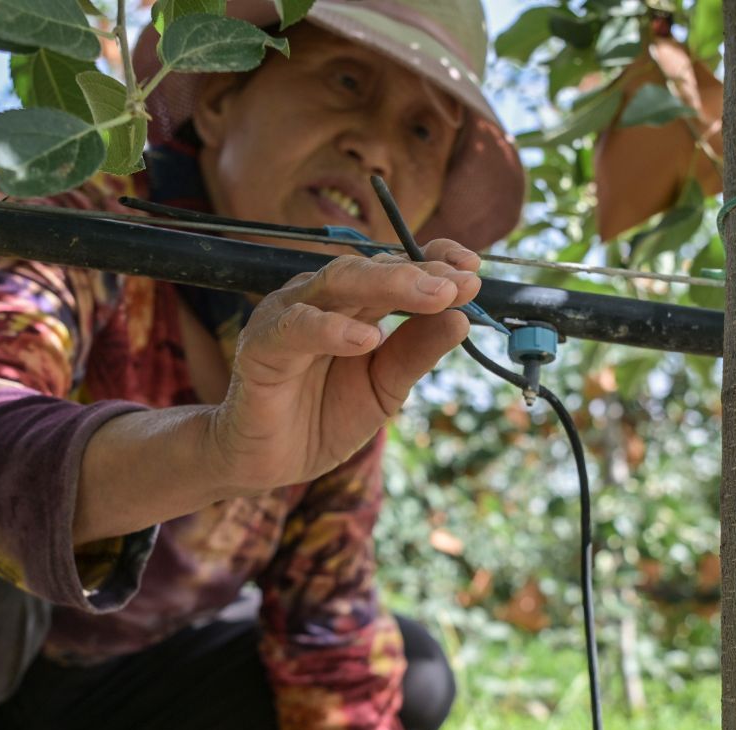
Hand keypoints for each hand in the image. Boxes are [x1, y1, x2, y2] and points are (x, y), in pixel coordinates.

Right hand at [207, 241, 480, 493]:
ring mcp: (289, 316)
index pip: (395, 266)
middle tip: (461, 283)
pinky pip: (296, 328)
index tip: (474, 267)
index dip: (434, 261)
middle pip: (371, 269)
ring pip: (337, 283)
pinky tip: (365, 339)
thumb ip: (416, 353)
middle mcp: (322, 300)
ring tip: (432, 298)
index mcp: (354, 305)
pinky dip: (331, 330)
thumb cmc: (323, 418)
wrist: (269, 463)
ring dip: (387, 285)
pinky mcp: (261, 344)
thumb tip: (463, 318)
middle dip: (420, 273)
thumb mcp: (384, 389)